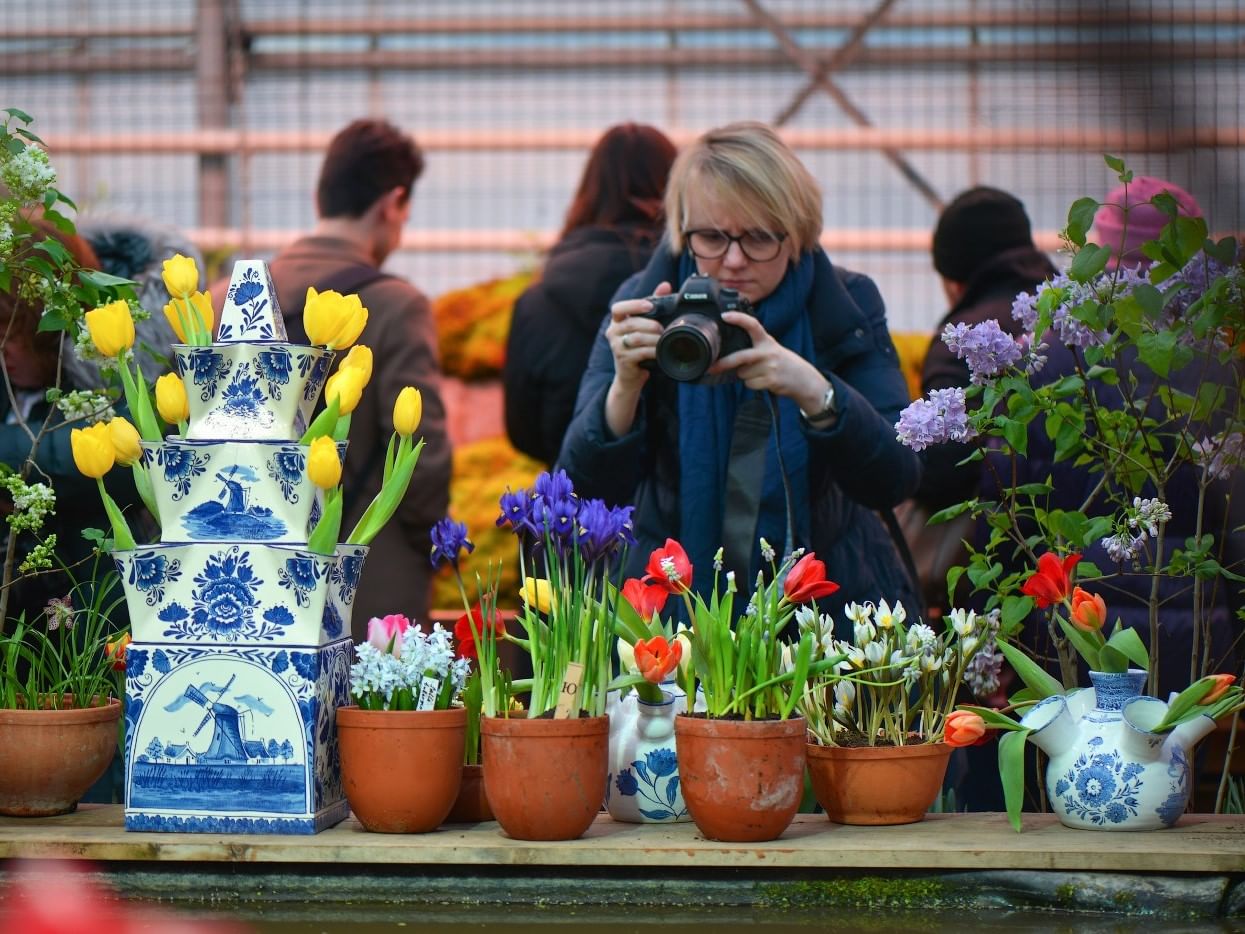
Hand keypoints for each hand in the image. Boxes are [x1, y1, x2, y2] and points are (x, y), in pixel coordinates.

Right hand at [603, 282, 670, 436]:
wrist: (630, 375)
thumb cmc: (638, 346)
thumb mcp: (644, 324)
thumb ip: (653, 303)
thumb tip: (665, 285)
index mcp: (617, 321)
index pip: (618, 308)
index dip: (634, 305)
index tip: (649, 306)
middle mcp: (613, 332)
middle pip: (631, 324)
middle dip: (650, 325)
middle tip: (663, 328)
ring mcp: (616, 347)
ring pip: (636, 338)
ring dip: (653, 338)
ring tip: (663, 339)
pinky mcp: (623, 360)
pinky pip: (640, 352)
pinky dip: (653, 351)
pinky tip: (660, 351)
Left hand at [711, 311, 829, 411]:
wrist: (803, 379)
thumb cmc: (781, 362)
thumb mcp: (770, 348)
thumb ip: (753, 347)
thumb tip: (728, 353)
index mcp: (767, 340)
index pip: (752, 325)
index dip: (738, 319)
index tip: (724, 316)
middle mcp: (768, 351)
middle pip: (740, 357)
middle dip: (724, 363)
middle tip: (712, 367)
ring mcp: (770, 366)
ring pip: (743, 373)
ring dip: (745, 376)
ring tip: (758, 373)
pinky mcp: (771, 380)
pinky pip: (750, 384)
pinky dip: (752, 385)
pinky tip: (763, 381)